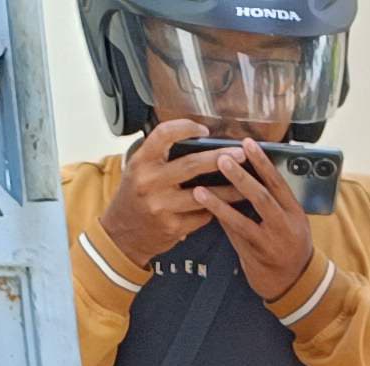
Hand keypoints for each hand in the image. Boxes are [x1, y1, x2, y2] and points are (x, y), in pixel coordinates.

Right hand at [99, 116, 226, 269]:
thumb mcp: (138, 169)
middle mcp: (149, 182)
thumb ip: (160, 156)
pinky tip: (228, 205)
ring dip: (228, 189)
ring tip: (247, 182)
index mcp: (141, 161)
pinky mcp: (172, 227)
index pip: (164, 135)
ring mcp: (161, 206)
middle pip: (191, 165)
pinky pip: (201, 215)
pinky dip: (215, 209)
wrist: (121, 234)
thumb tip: (198, 141)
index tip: (204, 130)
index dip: (186, 128)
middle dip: (220, 159)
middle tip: (240, 154)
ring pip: (203, 195)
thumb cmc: (135, 197)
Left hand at [191, 137, 316, 304]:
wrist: (294, 282)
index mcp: (294, 212)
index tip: (248, 144)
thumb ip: (275, 200)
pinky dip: (220, 221)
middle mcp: (284, 227)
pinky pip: (234, 235)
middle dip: (242, 178)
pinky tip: (204, 209)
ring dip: (220, 203)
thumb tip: (249, 170)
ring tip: (200, 189)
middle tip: (222, 159)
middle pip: (263, 198)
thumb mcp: (291, 220)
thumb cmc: (289, 244)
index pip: (279, 182)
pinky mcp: (254, 256)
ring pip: (243, 221)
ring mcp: (269, 244)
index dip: (263, 162)